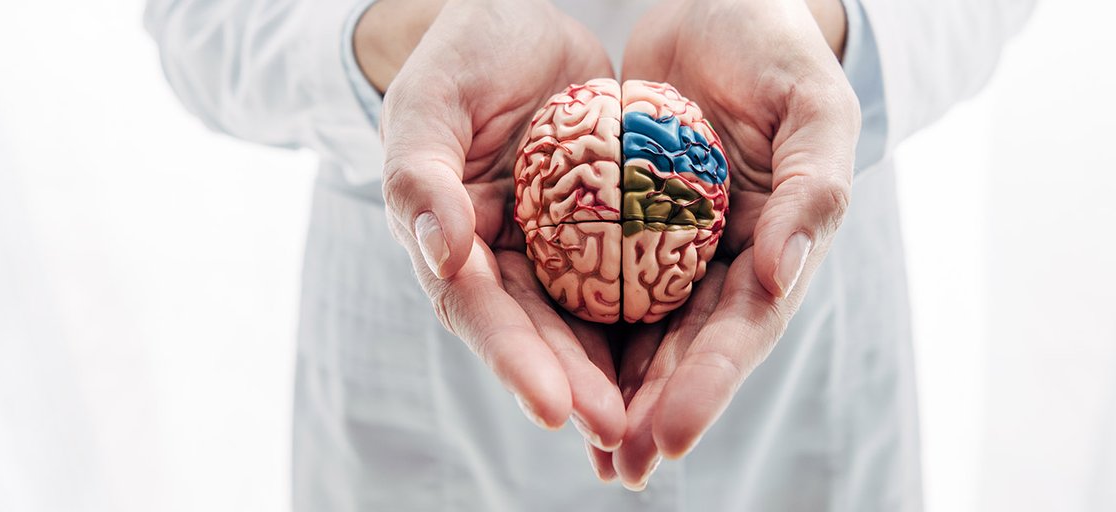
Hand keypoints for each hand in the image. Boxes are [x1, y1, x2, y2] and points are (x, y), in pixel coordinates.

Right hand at [365, 0, 627, 451]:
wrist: (524, 17)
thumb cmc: (463, 51)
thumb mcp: (431, 98)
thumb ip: (420, 174)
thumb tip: (445, 254)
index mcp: (448, 240)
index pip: (478, 310)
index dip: (513, 360)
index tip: (552, 407)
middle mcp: (501, 261)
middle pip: (540, 335)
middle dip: (578, 389)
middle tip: (620, 433)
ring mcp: (555, 251)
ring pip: (589, 324)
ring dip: (620, 377)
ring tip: (659, 424)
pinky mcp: (606, 232)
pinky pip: (635, 278)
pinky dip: (658, 322)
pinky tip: (695, 359)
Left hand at [609, 0, 858, 487]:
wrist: (716, 4)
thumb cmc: (777, 49)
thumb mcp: (814, 107)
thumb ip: (812, 191)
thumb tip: (780, 281)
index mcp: (779, 247)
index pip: (742, 330)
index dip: (709, 387)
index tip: (667, 434)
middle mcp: (727, 264)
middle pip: (688, 351)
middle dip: (654, 411)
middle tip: (619, 465)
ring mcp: (675, 251)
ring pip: (641, 334)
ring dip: (616, 392)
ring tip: (588, 451)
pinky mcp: (625, 228)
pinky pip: (596, 284)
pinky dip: (578, 331)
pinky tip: (551, 375)